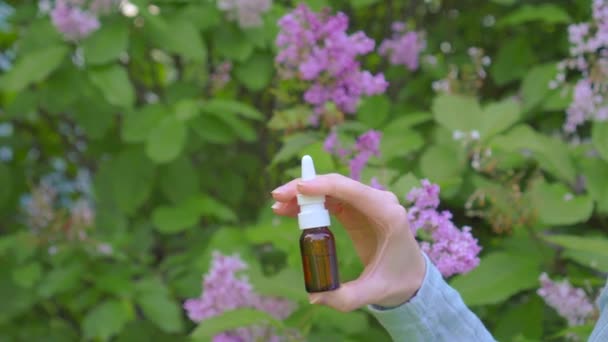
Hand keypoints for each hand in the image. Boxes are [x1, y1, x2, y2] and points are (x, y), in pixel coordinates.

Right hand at [271, 173, 425, 311]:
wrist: (411, 276)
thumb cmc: (397, 281)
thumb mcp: (374, 292)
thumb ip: (346, 297)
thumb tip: (314, 296)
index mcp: (389, 214)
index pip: (353, 191)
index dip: (324, 186)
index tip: (299, 189)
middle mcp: (380, 201)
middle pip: (338, 185)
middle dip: (306, 188)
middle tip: (277, 199)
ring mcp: (369, 202)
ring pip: (332, 189)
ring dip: (305, 194)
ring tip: (279, 207)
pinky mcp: (359, 208)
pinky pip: (332, 198)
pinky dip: (312, 201)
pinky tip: (292, 209)